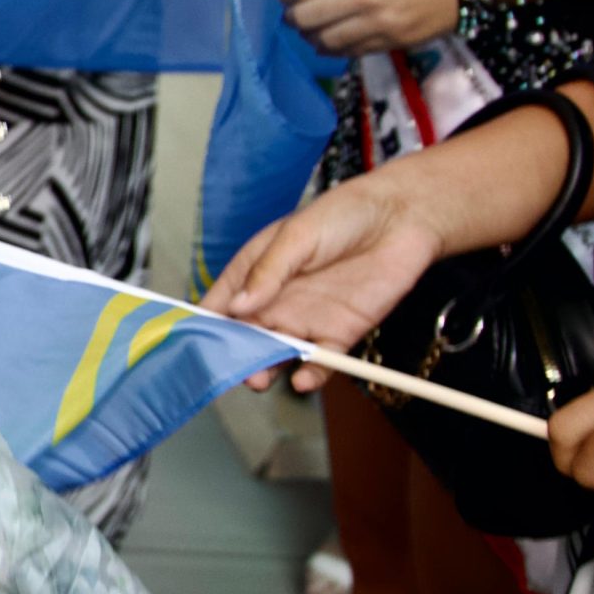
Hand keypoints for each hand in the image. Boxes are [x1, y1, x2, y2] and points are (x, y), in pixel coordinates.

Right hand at [205, 178, 445, 390]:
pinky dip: (311, 375)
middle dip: (233, 356)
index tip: (191, 345)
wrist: (402, 217)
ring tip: (258, 379)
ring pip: (277, 354)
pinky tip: (302, 380)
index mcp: (255, 273)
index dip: (204, 326)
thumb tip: (236, 307)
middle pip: (244, 337)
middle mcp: (275, 301)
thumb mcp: (297, 235)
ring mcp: (306, 319)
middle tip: (228, 369)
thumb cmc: (344, 213)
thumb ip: (268, 271)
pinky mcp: (340, 332)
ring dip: (265, 369)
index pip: (220, 305)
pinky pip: (321, 361)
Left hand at [281, 0, 459, 55]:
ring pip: (325, 40)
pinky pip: (350, 52)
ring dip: (311, 37)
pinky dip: (334, 49)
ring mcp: (375, 24)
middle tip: (292, 16)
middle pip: (306, 17)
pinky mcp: (391, 43)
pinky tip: (331, 43)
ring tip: (310, 31)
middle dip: (293, 18)